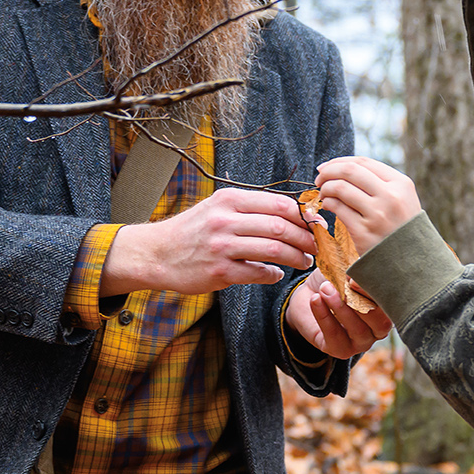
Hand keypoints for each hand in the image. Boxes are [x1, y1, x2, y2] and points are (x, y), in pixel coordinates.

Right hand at [101, 186, 316, 295]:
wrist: (157, 253)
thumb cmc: (195, 230)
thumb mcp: (218, 207)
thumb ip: (251, 208)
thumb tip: (294, 211)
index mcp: (229, 199)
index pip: (279, 204)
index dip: (303, 216)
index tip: (316, 225)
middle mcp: (225, 219)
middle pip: (281, 226)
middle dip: (306, 238)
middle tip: (316, 246)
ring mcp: (221, 246)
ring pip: (274, 249)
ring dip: (296, 257)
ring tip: (305, 261)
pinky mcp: (219, 272)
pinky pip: (258, 273)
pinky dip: (274, 274)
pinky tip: (276, 274)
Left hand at [285, 270, 391, 358]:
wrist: (309, 294)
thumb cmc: (336, 281)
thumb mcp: (349, 270)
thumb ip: (361, 268)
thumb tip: (366, 259)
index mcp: (387, 309)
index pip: (391, 305)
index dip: (377, 292)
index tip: (358, 278)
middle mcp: (378, 330)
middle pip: (380, 322)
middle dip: (362, 302)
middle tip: (346, 283)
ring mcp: (361, 343)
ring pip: (357, 330)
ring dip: (340, 307)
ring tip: (325, 289)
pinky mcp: (340, 350)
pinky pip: (334, 336)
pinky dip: (324, 316)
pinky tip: (315, 300)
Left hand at [313, 156, 421, 255]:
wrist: (413, 263)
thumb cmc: (403, 229)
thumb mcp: (403, 200)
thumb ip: (382, 184)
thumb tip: (345, 169)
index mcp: (401, 184)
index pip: (364, 162)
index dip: (340, 162)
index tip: (327, 167)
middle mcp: (390, 196)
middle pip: (350, 171)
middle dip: (329, 171)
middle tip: (319, 178)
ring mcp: (377, 214)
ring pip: (340, 188)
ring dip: (326, 188)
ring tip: (323, 194)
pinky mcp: (363, 232)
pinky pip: (338, 208)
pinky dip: (328, 203)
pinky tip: (327, 206)